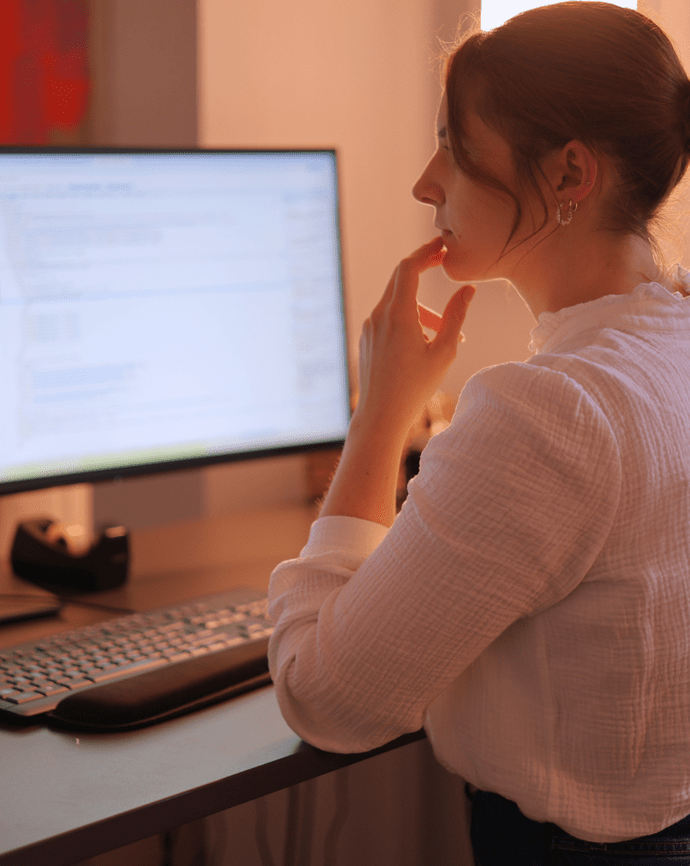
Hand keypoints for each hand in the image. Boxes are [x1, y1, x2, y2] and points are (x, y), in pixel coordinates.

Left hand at [354, 237, 474, 443]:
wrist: (381, 415)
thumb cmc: (415, 387)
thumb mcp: (444, 351)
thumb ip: (456, 316)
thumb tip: (467, 289)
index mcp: (398, 314)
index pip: (409, 267)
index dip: (426, 252)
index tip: (443, 247)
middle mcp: (379, 315)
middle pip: (400, 279)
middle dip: (423, 270)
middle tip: (443, 264)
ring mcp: (369, 327)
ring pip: (395, 302)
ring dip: (420, 307)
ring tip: (444, 334)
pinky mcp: (366, 339)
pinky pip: (388, 319)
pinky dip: (407, 320)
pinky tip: (423, 344)